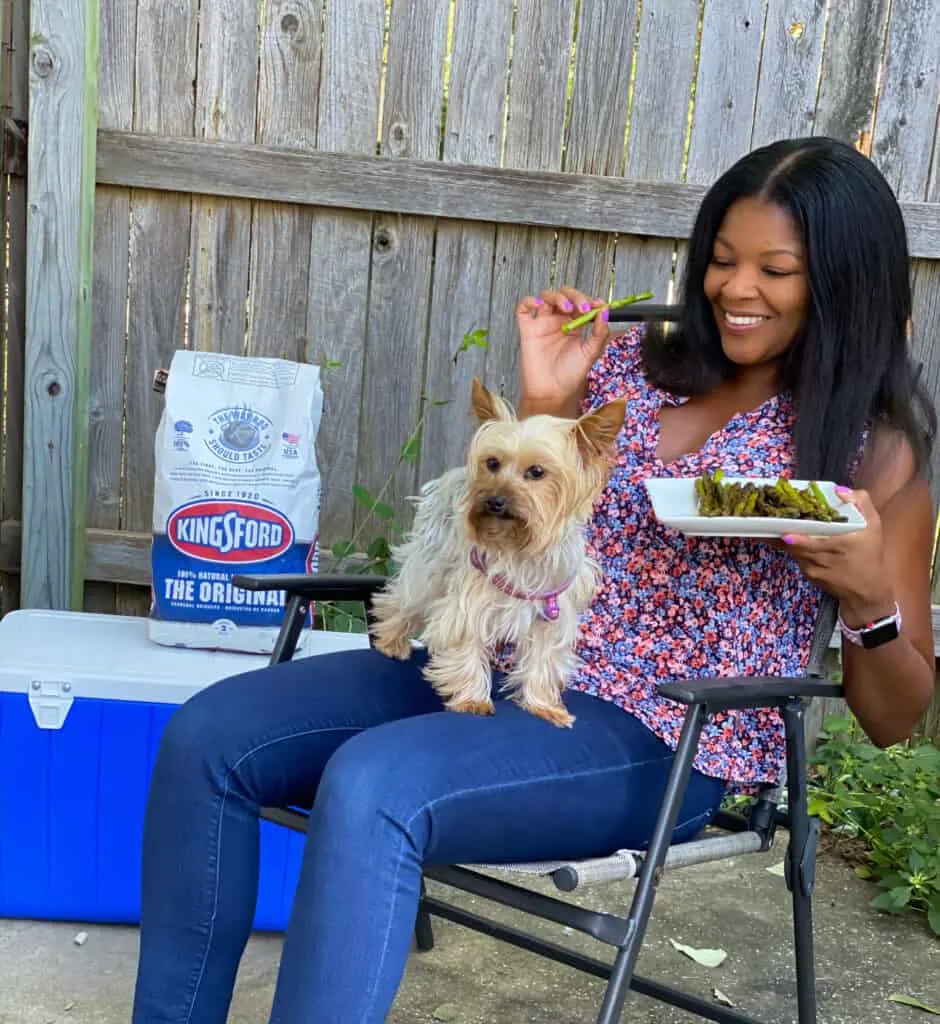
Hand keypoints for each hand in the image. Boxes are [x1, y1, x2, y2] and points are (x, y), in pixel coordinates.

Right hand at [516, 285, 609, 415]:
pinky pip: (523, 309)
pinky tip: (539, 305)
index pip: (581, 303)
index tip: (597, 305)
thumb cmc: (569, 376)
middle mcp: (558, 322)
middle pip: (565, 296)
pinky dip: (529, 301)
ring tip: (565, 307)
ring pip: (546, 297)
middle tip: (582, 307)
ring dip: (556, 296)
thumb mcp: (591, 353)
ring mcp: (542, 324)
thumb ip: (600, 333)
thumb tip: (605, 311)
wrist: (551, 392)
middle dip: (575, 296)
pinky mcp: (527, 329)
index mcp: (574, 325)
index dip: (589, 300)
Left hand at [781, 488, 895, 623]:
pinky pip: (797, 559)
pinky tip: (788, 539)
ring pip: (793, 552)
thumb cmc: (870, 555)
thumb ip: (860, 504)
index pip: (812, 543)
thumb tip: (839, 490)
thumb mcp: (873, 526)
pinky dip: (793, 549)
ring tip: (771, 525)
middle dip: (781, 534)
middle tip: (768, 520)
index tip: (785, 532)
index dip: (797, 538)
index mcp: (841, 545)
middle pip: (796, 546)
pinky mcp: (809, 577)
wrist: (868, 591)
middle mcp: (824, 560)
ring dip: (784, 540)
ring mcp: (814, 570)